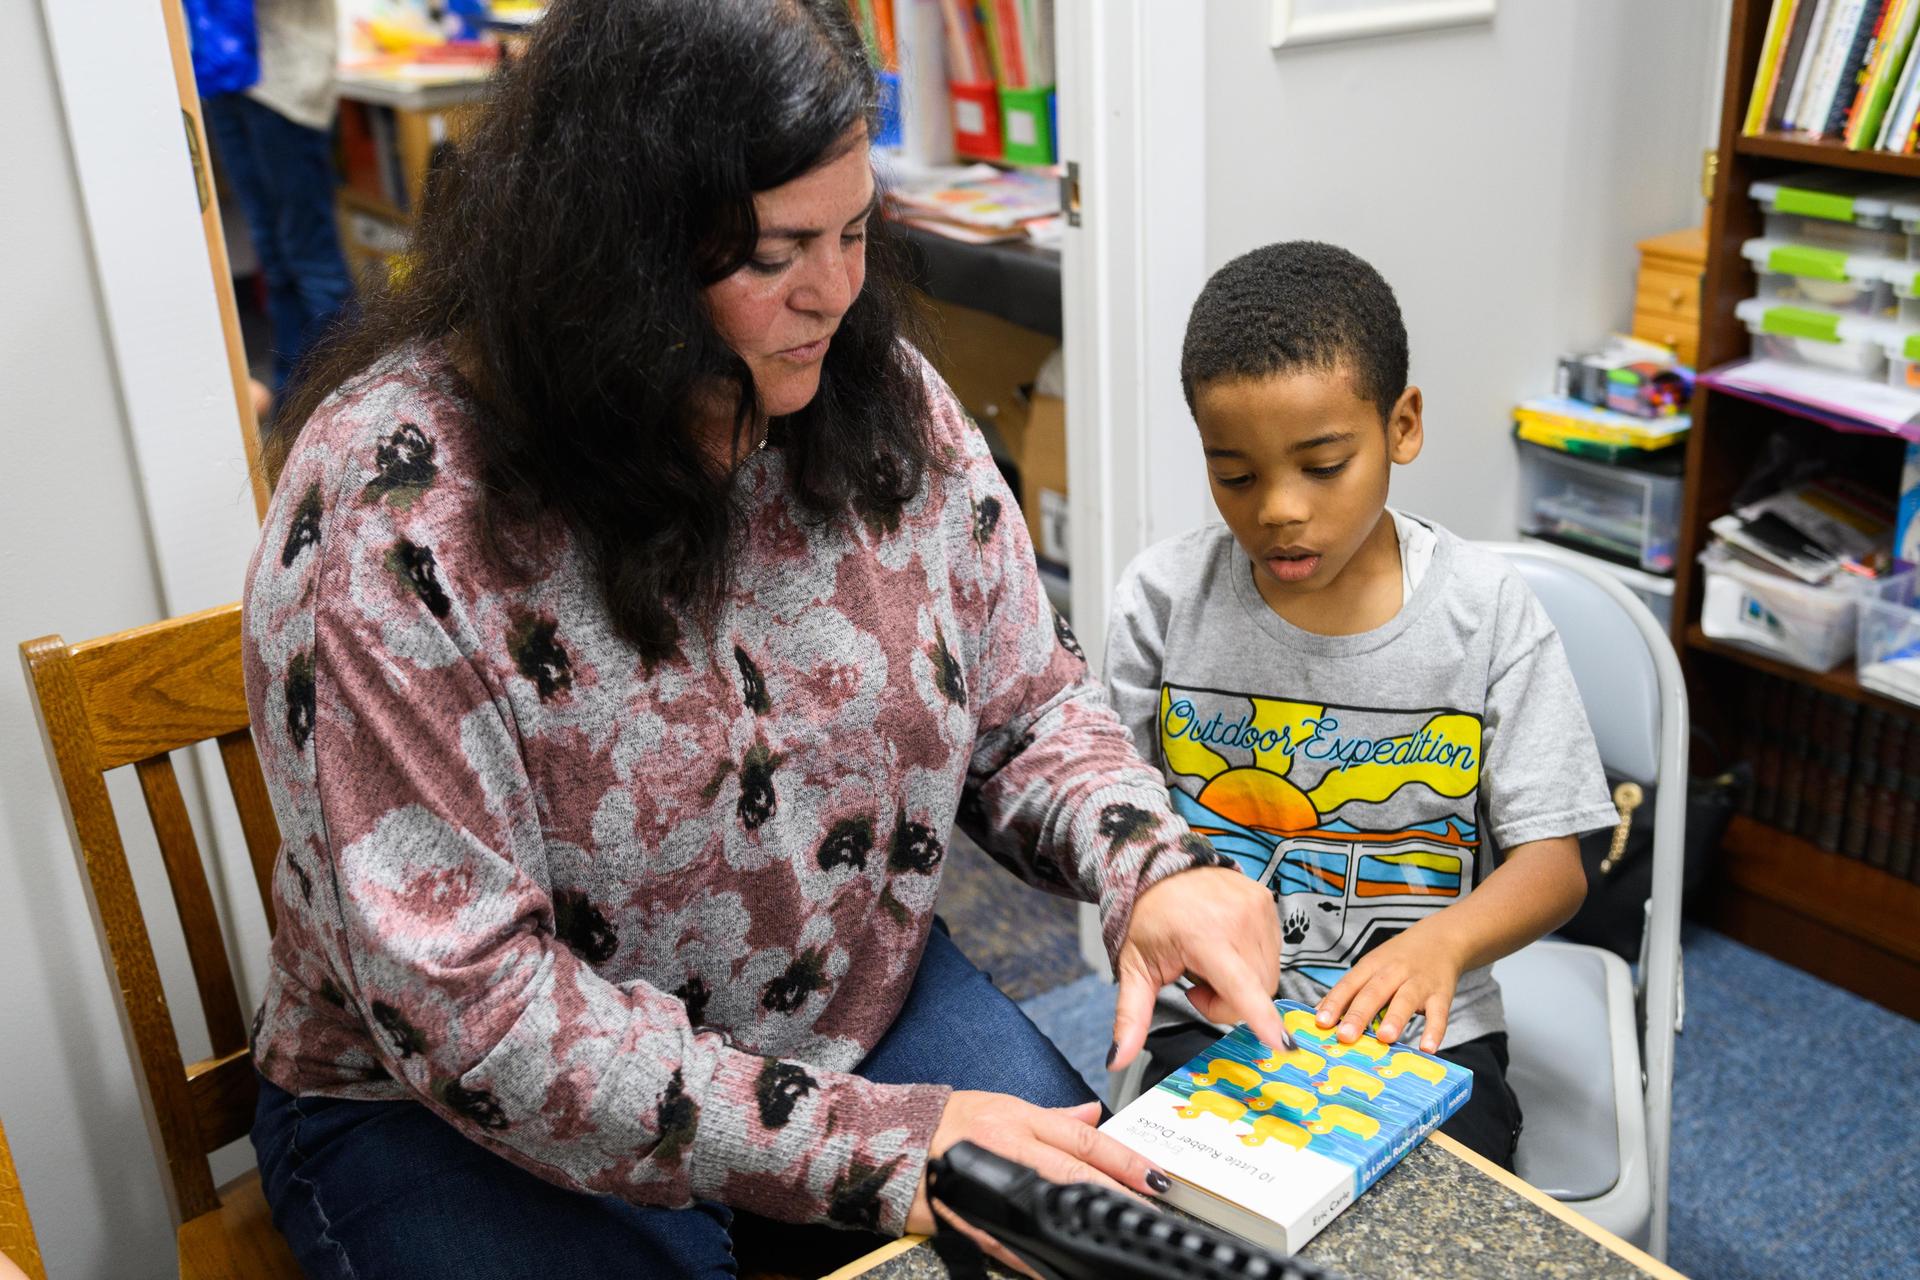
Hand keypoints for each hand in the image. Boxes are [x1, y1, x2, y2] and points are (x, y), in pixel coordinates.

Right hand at [908, 1092, 1166, 1276]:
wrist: (886, 1142)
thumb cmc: (944, 1122)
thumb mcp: (999, 1104)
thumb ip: (1051, 1116)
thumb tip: (1093, 1113)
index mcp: (1017, 1118)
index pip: (1082, 1139)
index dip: (1123, 1160)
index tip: (1157, 1178)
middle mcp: (1007, 1147)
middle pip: (1072, 1172)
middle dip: (1116, 1192)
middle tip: (1150, 1211)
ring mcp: (989, 1185)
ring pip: (1047, 1207)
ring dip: (1085, 1225)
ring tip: (1116, 1240)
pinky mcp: (970, 1219)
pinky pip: (1012, 1242)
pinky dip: (1040, 1257)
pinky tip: (1063, 1267)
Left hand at [1110, 867, 1286, 1070]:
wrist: (1159, 866)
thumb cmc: (1146, 919)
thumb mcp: (1134, 968)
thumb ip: (1131, 1018)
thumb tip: (1116, 1061)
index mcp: (1202, 936)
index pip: (1239, 985)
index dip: (1261, 1017)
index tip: (1282, 1044)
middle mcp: (1237, 920)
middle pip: (1256, 991)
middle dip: (1228, 1002)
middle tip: (1195, 984)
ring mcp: (1257, 907)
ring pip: (1268, 975)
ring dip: (1242, 982)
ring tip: (1208, 961)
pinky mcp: (1267, 901)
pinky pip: (1272, 951)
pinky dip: (1251, 961)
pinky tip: (1224, 947)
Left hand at [1314, 920, 1464, 1052]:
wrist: (1441, 939)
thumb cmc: (1398, 960)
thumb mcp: (1371, 967)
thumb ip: (1349, 992)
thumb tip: (1318, 1016)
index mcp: (1371, 966)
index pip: (1349, 984)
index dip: (1334, 1002)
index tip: (1320, 1022)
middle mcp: (1393, 973)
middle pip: (1373, 993)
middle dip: (1359, 1015)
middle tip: (1345, 1036)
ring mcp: (1418, 983)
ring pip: (1405, 1000)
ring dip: (1394, 1019)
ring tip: (1384, 1038)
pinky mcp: (1441, 995)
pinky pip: (1439, 1014)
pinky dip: (1434, 1031)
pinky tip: (1427, 1048)